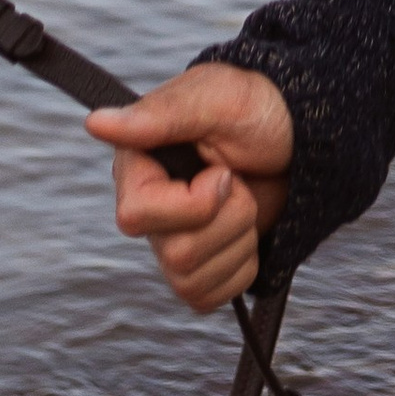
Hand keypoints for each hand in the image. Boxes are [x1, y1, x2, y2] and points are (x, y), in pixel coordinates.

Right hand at [87, 62, 293, 314]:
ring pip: (191, 280)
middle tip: (238, 180)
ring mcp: (169, 242)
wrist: (297, 136)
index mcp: (139, 165)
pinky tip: (244, 231)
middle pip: (176, 254)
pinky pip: (207, 297)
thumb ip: (157, 115)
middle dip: (229, 218)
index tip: (222, 173)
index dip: (192, 204)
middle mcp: (148, 208)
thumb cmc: (255, 107)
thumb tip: (97, 123)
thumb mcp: (215, 97)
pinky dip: (241, 266)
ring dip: (238, 239)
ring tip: (243, 198)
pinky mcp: (196, 268)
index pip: (137, 215)